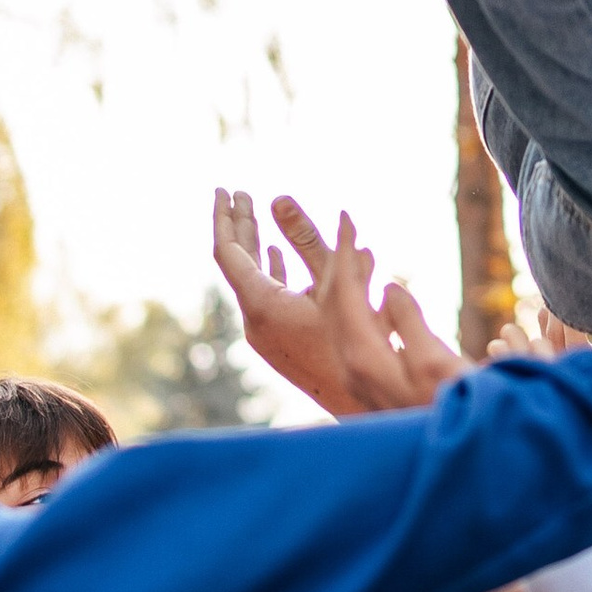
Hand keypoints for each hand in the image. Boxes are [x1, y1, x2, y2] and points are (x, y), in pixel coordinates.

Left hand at [212, 188, 359, 415]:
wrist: (367, 403)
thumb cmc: (356, 341)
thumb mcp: (336, 280)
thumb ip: (307, 238)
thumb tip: (277, 199)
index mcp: (261, 306)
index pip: (228, 251)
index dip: (225, 216)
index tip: (224, 188)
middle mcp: (255, 323)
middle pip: (237, 264)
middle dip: (239, 225)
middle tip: (239, 193)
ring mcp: (267, 336)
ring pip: (253, 281)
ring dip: (256, 246)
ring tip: (255, 214)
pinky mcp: (281, 344)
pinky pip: (267, 298)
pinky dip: (271, 271)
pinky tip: (278, 256)